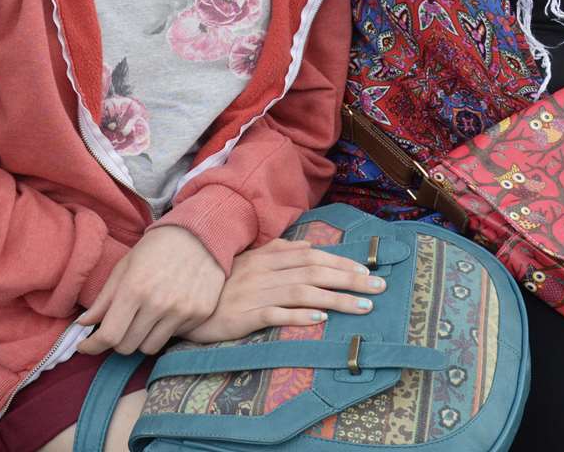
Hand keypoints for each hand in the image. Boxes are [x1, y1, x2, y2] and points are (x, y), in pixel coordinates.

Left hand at [76, 226, 224, 355]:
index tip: (85, 346)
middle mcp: (158, 303)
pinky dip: (163, 331)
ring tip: (142, 320)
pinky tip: (164, 312)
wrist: (198, 235)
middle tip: (117, 326)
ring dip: (140, 339)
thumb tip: (83, 324)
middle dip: (116, 340)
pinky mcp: (199, 314)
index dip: (92, 346)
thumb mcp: (124, 267)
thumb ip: (104, 299)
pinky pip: (172, 337)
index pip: (109, 335)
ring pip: (149, 347)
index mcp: (134, 288)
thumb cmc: (155, 249)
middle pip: (127, 347)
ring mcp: (181, 311)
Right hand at [184, 239, 386, 343]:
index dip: (340, 261)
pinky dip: (299, 315)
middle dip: (350, 278)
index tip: (367, 269)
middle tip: (379, 287)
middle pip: (315, 272)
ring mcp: (255, 293)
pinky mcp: (244, 316)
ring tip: (363, 307)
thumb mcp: (248, 262)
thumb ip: (278, 251)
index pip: (311, 256)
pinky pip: (276, 314)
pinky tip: (320, 318)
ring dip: (336, 299)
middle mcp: (264, 272)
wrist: (184, 303)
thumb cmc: (220, 284)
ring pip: (303, 292)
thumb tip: (309, 245)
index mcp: (266, 257)